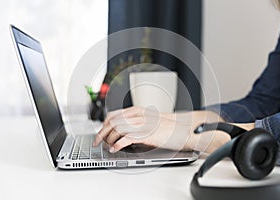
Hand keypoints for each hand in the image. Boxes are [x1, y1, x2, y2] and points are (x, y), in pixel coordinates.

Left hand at [93, 106, 226, 152]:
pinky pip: (126, 139)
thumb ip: (133, 121)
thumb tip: (120, 128)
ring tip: (107, 146)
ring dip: (109, 139)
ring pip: (116, 130)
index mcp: (135, 110)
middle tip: (98, 141)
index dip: (103, 125)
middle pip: (111, 122)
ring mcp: (141, 124)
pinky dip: (118, 145)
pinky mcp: (146, 134)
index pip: (112, 115)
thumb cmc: (165, 125)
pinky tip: (115, 149)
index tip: (100, 132)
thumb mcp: (147, 119)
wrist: (181, 128)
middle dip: (101, 133)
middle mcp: (136, 115)